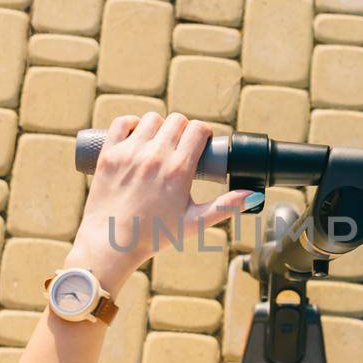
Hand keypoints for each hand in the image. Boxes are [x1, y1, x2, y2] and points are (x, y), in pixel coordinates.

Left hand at [67, 112, 259, 291]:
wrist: (111, 244)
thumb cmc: (154, 235)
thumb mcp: (194, 223)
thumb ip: (226, 207)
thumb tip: (253, 196)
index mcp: (178, 170)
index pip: (198, 130)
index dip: (204, 133)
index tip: (201, 144)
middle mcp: (154, 157)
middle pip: (177, 121)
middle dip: (183, 130)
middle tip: (181, 146)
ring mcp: (129, 153)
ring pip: (151, 119)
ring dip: (160, 127)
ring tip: (159, 143)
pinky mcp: (109, 154)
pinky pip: (122, 123)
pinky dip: (131, 124)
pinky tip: (138, 135)